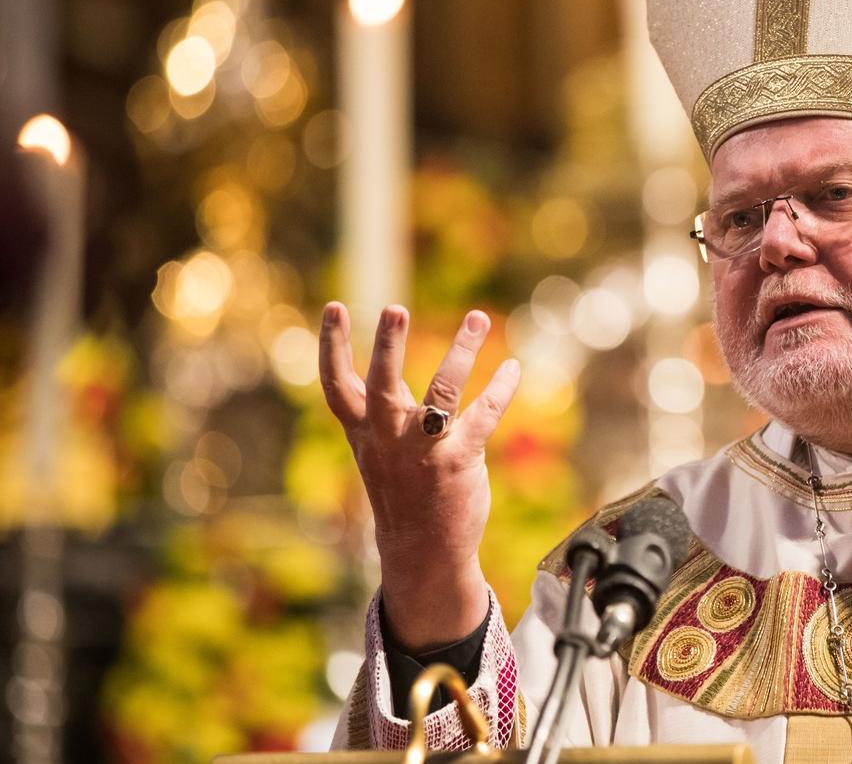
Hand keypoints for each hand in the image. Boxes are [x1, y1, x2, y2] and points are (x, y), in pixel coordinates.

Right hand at [319, 302, 521, 649]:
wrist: (422, 550)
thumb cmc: (402, 493)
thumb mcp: (376, 453)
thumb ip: (375, 416)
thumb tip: (379, 372)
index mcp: (363, 434)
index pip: (337, 386)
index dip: (333, 346)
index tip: (335, 307)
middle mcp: (389, 438)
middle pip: (382, 385)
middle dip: (387, 346)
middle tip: (394, 307)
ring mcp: (423, 449)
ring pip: (441, 391)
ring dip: (461, 351)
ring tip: (477, 317)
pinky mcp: (458, 459)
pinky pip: (483, 414)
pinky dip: (501, 388)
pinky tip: (514, 367)